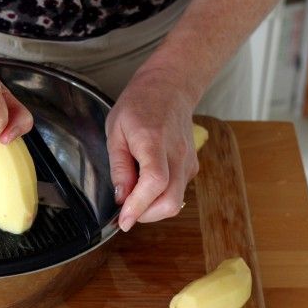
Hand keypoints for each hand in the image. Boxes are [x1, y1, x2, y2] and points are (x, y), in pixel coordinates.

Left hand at [105, 69, 199, 230]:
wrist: (171, 86)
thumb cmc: (140, 104)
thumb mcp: (115, 130)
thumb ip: (119, 166)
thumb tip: (121, 197)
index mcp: (154, 141)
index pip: (154, 183)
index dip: (138, 206)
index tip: (123, 220)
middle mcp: (177, 154)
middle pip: (171, 201)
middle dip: (146, 215)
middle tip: (126, 211)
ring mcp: (189, 161)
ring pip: (176, 201)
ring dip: (153, 208)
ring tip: (134, 196)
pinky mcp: (192, 166)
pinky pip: (178, 191)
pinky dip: (161, 198)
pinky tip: (146, 186)